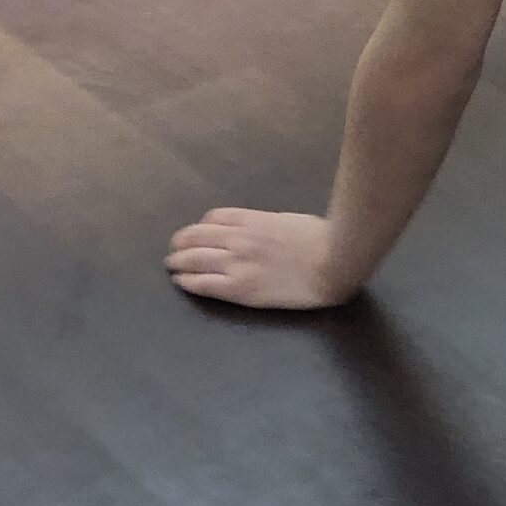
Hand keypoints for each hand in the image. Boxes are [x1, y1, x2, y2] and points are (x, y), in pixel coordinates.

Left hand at [165, 209, 358, 309]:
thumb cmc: (321, 240)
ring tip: (172, 266)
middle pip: (197, 236)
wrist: (332, 263)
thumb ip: (269, 225)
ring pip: (194, 258)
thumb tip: (261, 231)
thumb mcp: (291, 221)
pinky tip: (181, 282)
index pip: (214, 218)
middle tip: (175, 250)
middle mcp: (239, 238)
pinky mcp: (239, 288)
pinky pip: (204, 283)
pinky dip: (188, 281)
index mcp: (253, 220)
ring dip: (178, 261)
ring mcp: (237, 263)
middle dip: (181, 243)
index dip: (201, 226)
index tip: (197, 233)